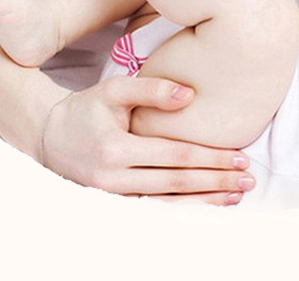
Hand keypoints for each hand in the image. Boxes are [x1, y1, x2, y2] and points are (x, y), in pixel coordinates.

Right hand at [42, 76, 253, 203]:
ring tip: (236, 196)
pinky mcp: (113, 204)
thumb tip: (190, 95)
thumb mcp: (115, 89)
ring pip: (167, 203)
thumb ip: (152, 88)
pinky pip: (154, 209)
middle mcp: (113, 178)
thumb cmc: (88, 108)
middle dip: (215, 182)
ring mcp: (112, 197)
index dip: (209, 158)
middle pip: (176, 183)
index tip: (239, 157)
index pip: (174, 156)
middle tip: (248, 180)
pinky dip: (183, 208)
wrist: (50, 137)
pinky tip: (207, 205)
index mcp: (116, 149)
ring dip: (205, 201)